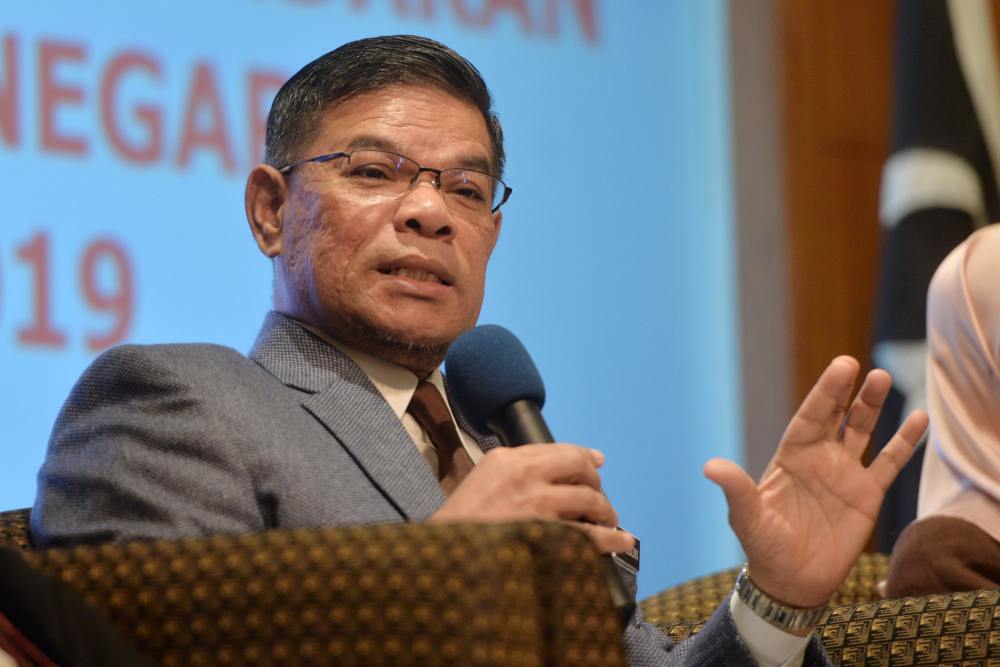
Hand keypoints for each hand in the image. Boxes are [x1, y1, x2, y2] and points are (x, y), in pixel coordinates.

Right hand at [429, 444, 634, 554]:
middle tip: (597, 497)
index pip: (557, 449)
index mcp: (508, 458)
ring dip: (605, 509)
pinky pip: (589, 534)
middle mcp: (526, 475)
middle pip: (579, 467)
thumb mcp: (482, 478)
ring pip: (588, 498)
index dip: (584, 456)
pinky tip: (621, 540)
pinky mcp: (546, 535)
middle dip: (595, 481)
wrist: (444, 553)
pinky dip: (610, 538)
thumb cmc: (462, 520)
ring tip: (607, 520)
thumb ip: (515, 468)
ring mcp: (538, 505)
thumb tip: (556, 464)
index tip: (597, 461)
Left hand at [704, 356, 927, 607]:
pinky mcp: (868, 494)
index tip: (841, 367)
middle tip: (857, 364)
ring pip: (862, 430)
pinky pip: (889, 463)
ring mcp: (845, 473)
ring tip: (882, 377)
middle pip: (835, 415)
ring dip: (872, 406)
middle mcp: (819, 457)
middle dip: (845, 390)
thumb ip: (736, 489)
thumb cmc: (764, 545)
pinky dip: (904, 442)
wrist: (791, 580)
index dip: (825, 392)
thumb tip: (710, 467)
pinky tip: (920, 418)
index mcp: (791, 456)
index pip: (810, 416)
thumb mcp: (747, 516)